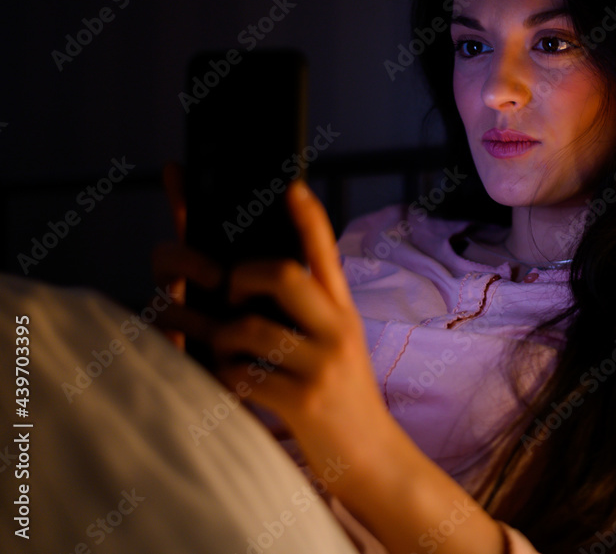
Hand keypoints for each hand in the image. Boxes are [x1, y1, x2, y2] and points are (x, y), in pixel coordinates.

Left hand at [153, 178, 507, 553]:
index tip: (290, 186)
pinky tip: (228, 385)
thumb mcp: (334, 345)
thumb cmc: (339, 396)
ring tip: (214, 347)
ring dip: (218, 337)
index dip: (307, 217)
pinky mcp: (307, 402)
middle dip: (239, 275)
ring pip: (249, 328)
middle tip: (224, 286)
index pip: (325, 252)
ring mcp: (323, 365)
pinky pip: (241, 375)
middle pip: (283, 275)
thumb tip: (246, 278)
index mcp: (341, 310)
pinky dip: (222, 377)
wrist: (373, 457)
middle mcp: (337, 329)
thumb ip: (304, 313)